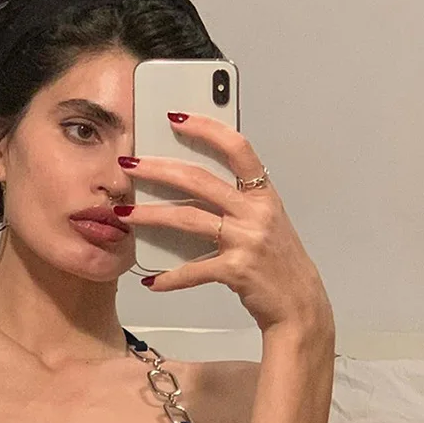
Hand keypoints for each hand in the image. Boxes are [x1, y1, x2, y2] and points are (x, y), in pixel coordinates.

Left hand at [114, 113, 333, 333]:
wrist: (300, 305)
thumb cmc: (277, 264)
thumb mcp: (264, 224)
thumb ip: (236, 204)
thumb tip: (191, 189)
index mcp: (263, 195)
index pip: (237, 148)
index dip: (207, 129)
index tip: (175, 118)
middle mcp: (256, 212)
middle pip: (200, 180)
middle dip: (159, 169)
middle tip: (128, 165)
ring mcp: (247, 240)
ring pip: (188, 219)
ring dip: (150, 216)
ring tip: (123, 215)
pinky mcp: (237, 270)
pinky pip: (194, 270)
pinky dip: (170, 278)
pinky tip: (151, 280)